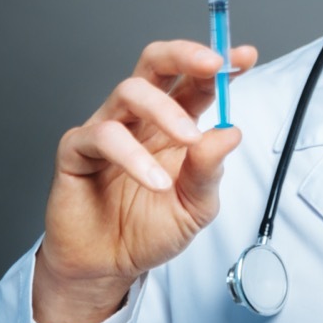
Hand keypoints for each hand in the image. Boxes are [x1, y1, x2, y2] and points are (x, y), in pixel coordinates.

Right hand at [32, 40, 257, 322]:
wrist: (108, 268)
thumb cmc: (150, 230)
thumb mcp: (196, 205)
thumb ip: (211, 169)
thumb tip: (231, 131)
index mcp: (175, 123)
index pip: (198, 82)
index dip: (222, 65)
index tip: (245, 57)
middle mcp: (142, 118)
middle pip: (156, 64)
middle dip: (186, 54)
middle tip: (213, 65)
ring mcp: (108, 129)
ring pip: (130, 90)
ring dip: (165, 109)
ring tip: (188, 140)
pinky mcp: (77, 151)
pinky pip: (102, 136)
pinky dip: (133, 155)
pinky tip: (155, 181)